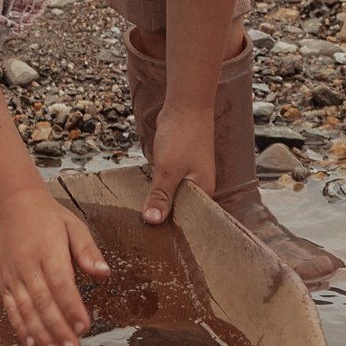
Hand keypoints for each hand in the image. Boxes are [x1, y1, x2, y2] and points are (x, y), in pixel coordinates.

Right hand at [0, 187, 109, 345]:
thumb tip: (105, 273)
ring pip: (25, 310)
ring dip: (40, 334)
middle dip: (57, 329)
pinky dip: (20, 328)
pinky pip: (11, 308)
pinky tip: (32, 345)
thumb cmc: (48, 217)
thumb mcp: (74, 226)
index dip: (72, 308)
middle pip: (43, 302)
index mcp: (48, 251)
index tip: (85, 327)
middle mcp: (28, 266)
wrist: (11, 206)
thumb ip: (88, 251)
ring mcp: (13, 275)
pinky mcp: (4, 282)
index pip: (61, 284)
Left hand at [142, 97, 216, 224]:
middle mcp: (199, 187)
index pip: (190, 220)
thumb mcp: (168, 170)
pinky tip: (145, 197)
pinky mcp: (179, 168)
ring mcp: (189, 176)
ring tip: (141, 219)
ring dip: (159, 203)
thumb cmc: (183, 135)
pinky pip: (167, 186)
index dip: (172, 229)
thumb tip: (152, 222)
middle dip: (163, 218)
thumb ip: (160, 196)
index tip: (154, 239)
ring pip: (172, 198)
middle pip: (180, 210)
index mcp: (204, 192)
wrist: (185, 105)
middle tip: (142, 232)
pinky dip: (157, 190)